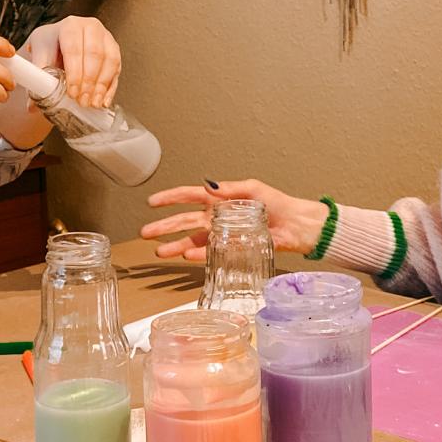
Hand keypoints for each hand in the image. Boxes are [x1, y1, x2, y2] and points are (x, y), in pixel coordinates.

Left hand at [21, 16, 120, 107]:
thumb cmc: (50, 47)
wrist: (59, 43)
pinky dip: (110, 87)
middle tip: (82, 100)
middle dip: (89, 81)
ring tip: (92, 103)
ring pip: (110, 61)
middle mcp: (90, 27)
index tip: (71, 92)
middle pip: (95, 54)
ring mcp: (105, 37)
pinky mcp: (114, 50)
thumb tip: (32, 105)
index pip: (74, 48)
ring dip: (101, 86)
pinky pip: (117, 69)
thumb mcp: (39, 57)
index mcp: (69, 26)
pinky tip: (102, 100)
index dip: (74, 72)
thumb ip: (37, 78)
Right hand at [141, 179, 328, 260]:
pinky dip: (198, 255)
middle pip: (183, 221)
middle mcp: (217, 218)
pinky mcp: (232, 249)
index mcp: (219, 199)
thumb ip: (229, 189)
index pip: (188, 197)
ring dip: (175, 246)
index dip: (169, 199)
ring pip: (192, 240)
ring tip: (159, 252)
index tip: (151, 202)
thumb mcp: (253, 188)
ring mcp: (222, 235)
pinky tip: (185, 256)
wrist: (297, 226)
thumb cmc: (278, 204)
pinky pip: (211, 253)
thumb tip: (207, 185)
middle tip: (145, 233)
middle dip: (164, 227)